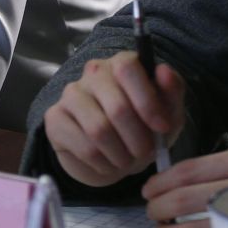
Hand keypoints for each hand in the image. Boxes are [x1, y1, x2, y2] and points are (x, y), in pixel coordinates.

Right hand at [41, 51, 186, 188]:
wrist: (114, 156)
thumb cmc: (144, 129)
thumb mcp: (168, 114)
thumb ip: (172, 92)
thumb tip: (164, 70)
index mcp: (121, 63)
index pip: (127, 68)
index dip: (147, 101)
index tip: (162, 128)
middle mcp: (93, 73)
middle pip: (117, 107)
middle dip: (138, 140)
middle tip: (144, 153)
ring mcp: (70, 94)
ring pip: (99, 130)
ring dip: (121, 155)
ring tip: (127, 160)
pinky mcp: (55, 118)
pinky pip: (84, 147)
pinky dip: (103, 164)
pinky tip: (108, 164)